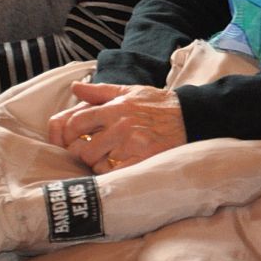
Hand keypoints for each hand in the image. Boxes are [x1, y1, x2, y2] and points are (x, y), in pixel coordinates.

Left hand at [48, 82, 187, 173]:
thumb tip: (76, 87)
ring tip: (112, 158)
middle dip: (84, 152)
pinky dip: (114, 173)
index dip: (68, 134)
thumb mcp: (131, 92)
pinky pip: (115, 174)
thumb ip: (100, 91)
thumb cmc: (159, 106)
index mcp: (114, 108)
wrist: (192, 117)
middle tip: (95, 151)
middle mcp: (121, 126)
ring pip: (96, 164)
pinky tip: (123, 166)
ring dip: (100, 164)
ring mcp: (132, 145)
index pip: (74, 123)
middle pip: (81, 149)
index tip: (75, 138)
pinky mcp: (143, 160)